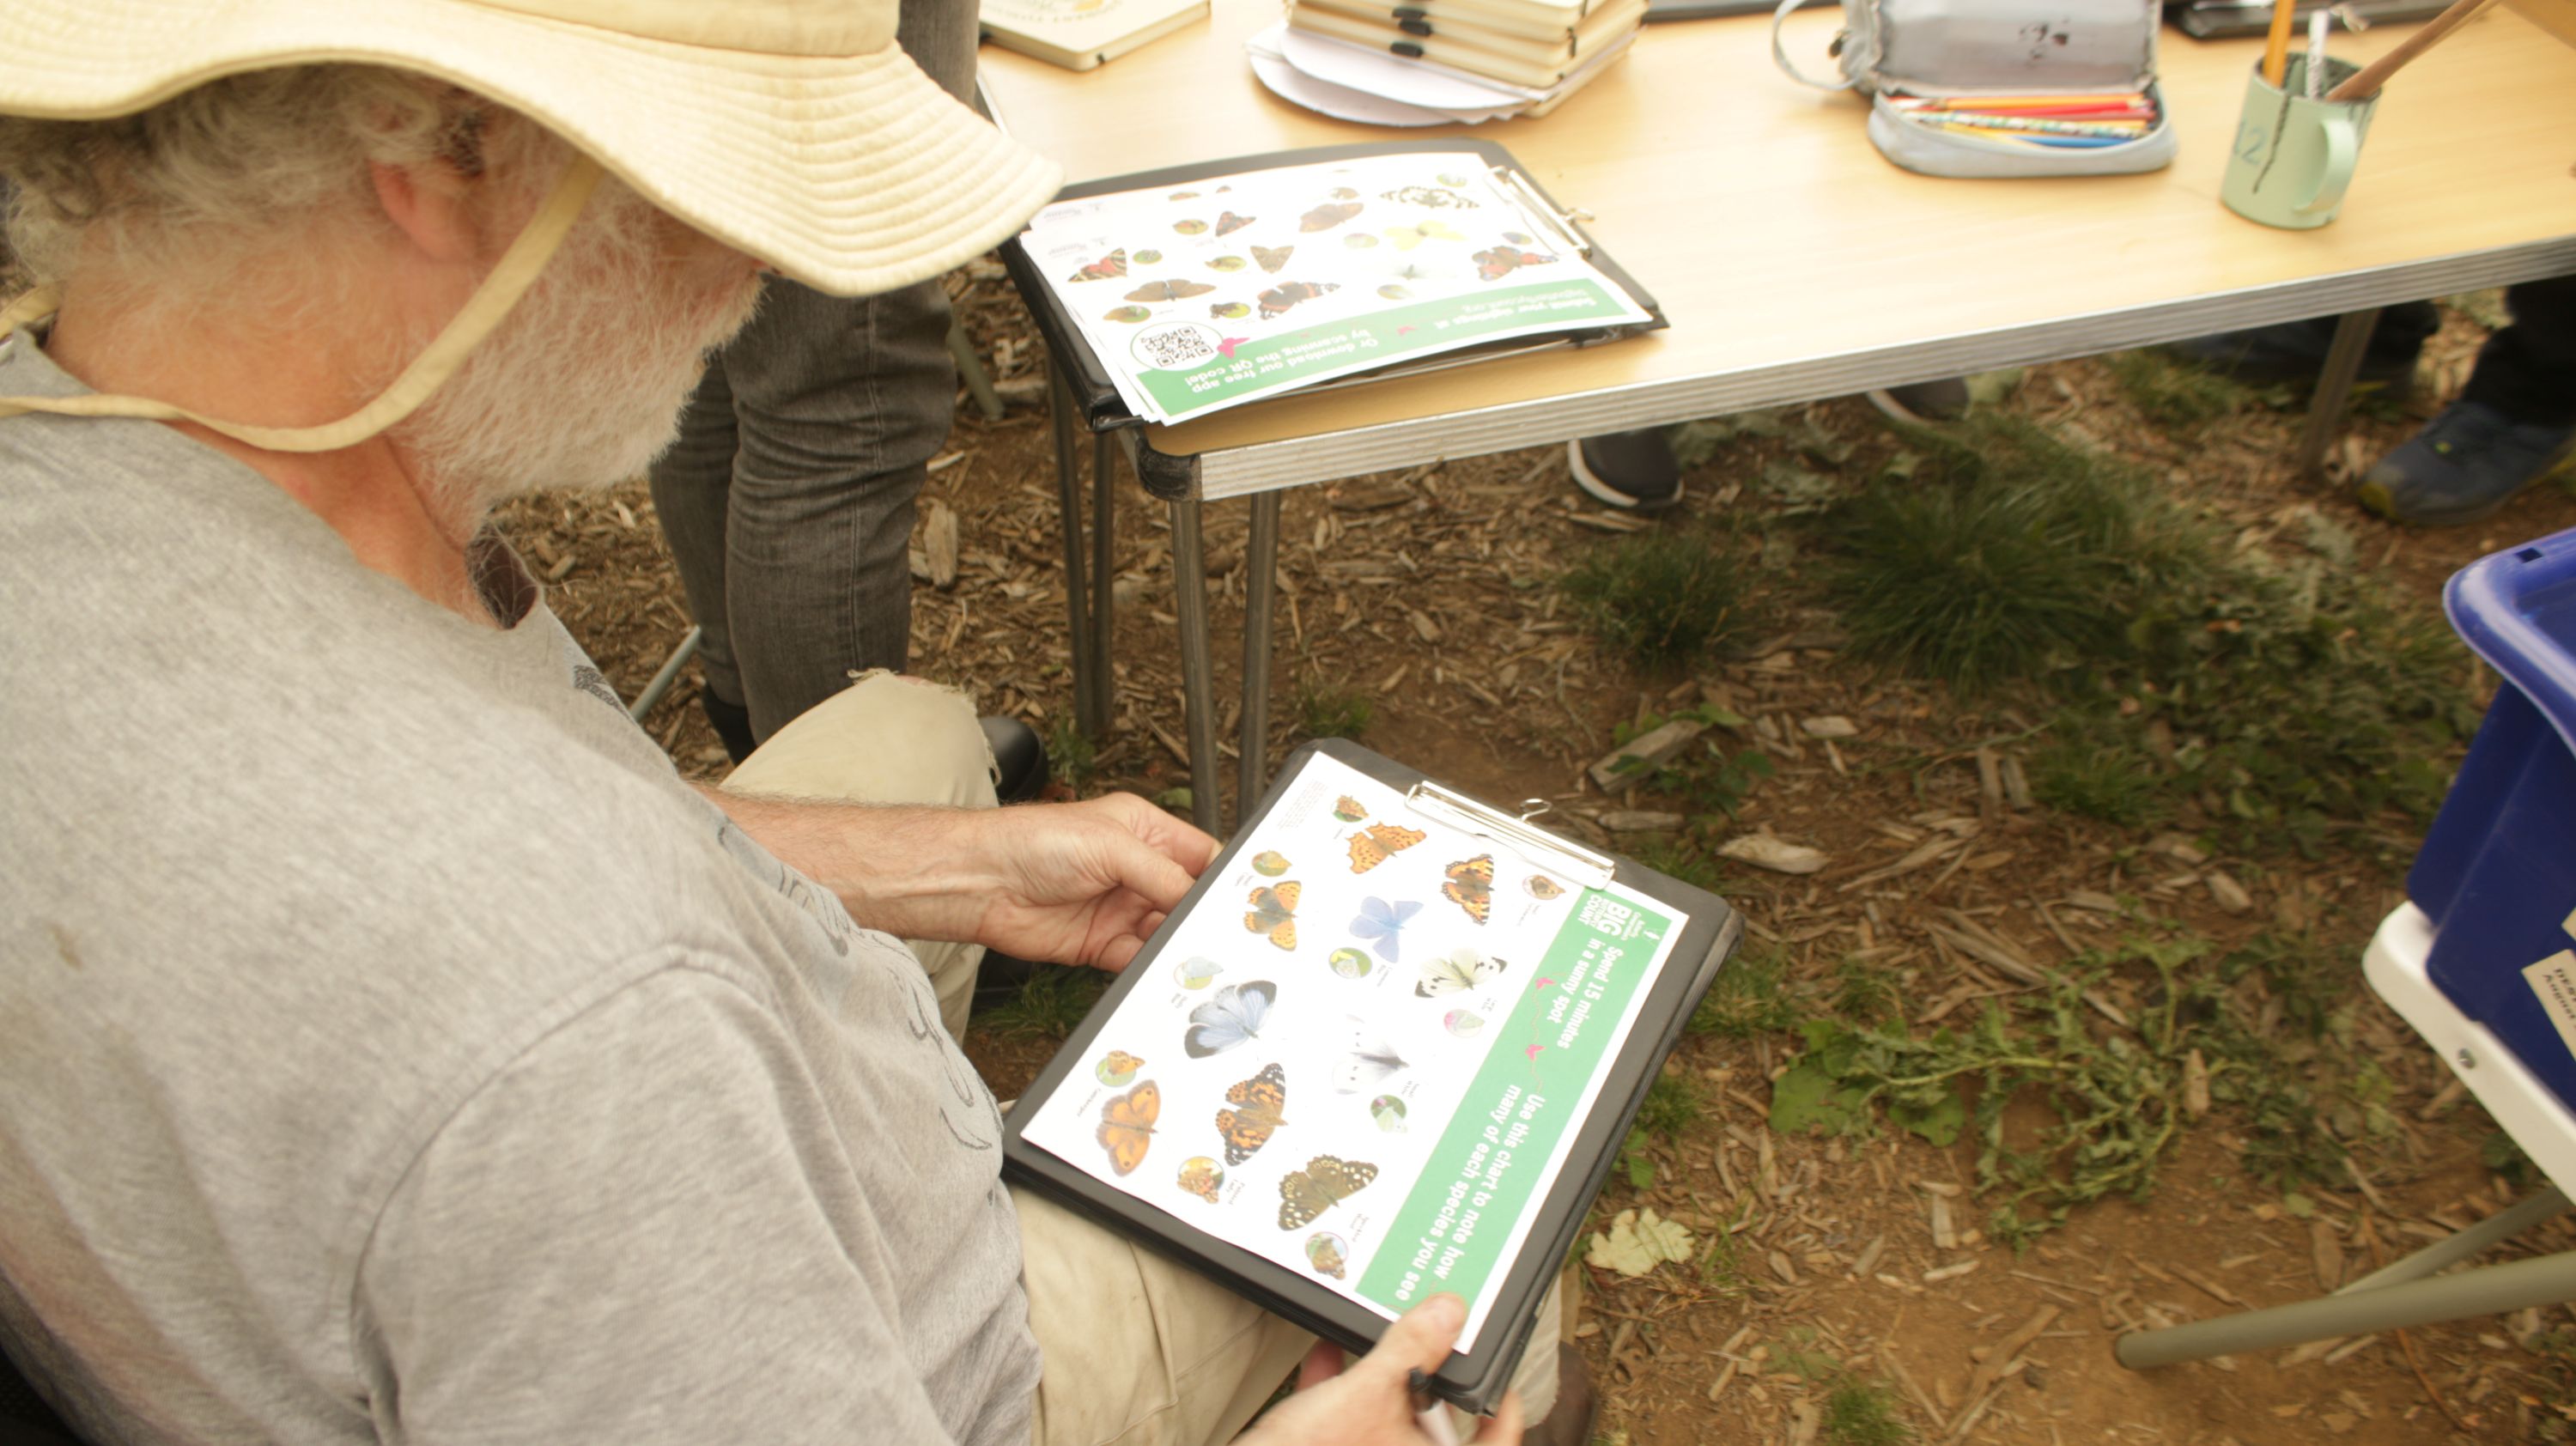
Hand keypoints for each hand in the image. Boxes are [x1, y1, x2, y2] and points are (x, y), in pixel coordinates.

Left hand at [961, 793, 1218, 968]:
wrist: (981, 882)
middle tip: (1226, 938)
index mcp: (1144, 832)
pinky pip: (1137, 959)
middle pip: (1186, 900)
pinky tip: (1162, 971)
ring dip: (1179, 946)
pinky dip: (1150, 967)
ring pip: (1165, 933)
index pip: (1199, 856)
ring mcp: (1119, 909)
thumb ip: (1161, 874)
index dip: (1221, 878)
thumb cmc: (1035, 841)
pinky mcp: (1101, 944)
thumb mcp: (1111, 845)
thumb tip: (1198, 900)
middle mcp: (1135, 871)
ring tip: (1198, 958)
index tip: (1244, 903)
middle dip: (1202, 918)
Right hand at [1235, 1296, 1521, 1445]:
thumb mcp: (1366, 1392)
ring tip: (1379, 1340)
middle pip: (1437, 1428)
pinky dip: (1344, 1394)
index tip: (1502, 1382)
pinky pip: (1350, 1426)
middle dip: (1426, 1382)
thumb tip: (1448, 1312)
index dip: (1505, 1413)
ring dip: (1381, 1383)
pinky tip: (1328, 1354)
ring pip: (1389, 1424)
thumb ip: (1410, 1349)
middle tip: (1430, 1343)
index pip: (1496, 1444)